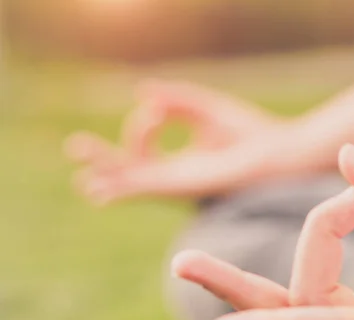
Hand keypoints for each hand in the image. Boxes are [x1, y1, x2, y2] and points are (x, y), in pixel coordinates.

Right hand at [65, 79, 282, 203]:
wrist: (277, 153)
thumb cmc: (251, 133)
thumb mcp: (207, 109)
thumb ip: (176, 101)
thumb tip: (142, 93)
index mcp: (185, 160)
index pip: (146, 144)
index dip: (142, 123)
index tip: (159, 109)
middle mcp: (179, 175)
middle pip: (132, 168)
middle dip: (106, 158)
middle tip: (76, 147)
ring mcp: (180, 183)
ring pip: (134, 182)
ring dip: (108, 177)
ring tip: (82, 179)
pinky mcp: (184, 186)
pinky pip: (146, 187)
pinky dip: (122, 188)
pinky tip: (99, 191)